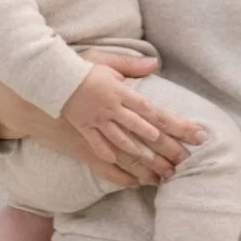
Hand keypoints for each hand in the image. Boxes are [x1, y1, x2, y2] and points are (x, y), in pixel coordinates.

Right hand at [0, 51, 204, 186]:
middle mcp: (112, 111)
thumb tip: (154, 64)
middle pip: (146, 134)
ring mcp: (97, 126)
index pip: (157, 112)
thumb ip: (130, 65)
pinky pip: (104, 157)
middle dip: (168, 149)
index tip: (198, 135)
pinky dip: (119, 170)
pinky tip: (133, 181)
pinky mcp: (84, 137)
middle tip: (186, 163)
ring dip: (147, 163)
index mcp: (121, 93)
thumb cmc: (75, 68)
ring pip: (127, 148)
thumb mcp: (103, 60)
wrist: (43, 79)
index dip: (178, 125)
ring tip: (164, 175)